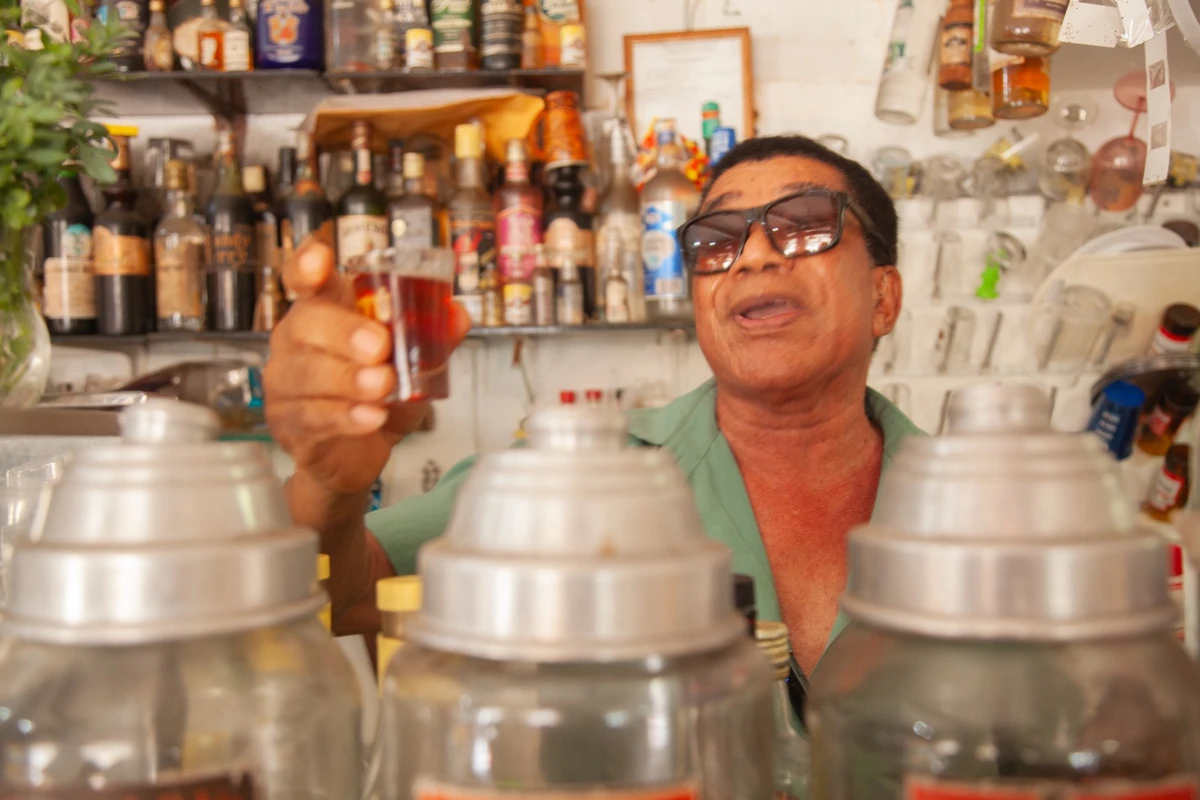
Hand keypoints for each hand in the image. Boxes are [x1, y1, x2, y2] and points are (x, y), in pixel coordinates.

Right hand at [265, 233, 469, 495]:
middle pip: (305, 323)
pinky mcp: (291, 424)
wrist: (360, 453)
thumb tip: (457, 314)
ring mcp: (287, 383)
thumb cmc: (379, 396)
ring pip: (305, 372)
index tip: (321, 260)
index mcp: (325, 312)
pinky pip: (312, 416)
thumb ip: (435, 338)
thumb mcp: (415, 364)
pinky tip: (371, 417)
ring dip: (347, 378)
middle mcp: (297, 341)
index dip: (306, 265)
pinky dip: (345, 416)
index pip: (303, 278)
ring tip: (383, 385)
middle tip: (380, 346)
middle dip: (344, 332)